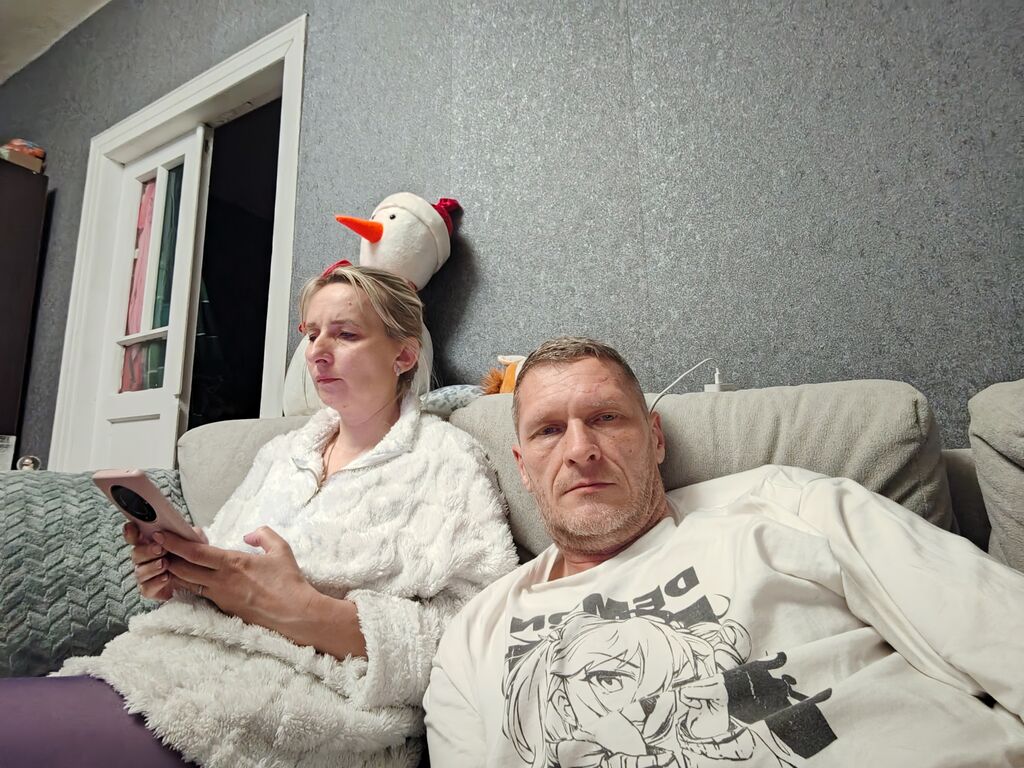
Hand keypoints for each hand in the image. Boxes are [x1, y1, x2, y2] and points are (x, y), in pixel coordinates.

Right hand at [124, 521, 206, 600]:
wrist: (200, 576)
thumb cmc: (193, 556)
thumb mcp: (193, 540)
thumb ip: (184, 533)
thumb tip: (175, 529)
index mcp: (152, 543)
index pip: (135, 536)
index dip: (131, 531)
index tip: (133, 527)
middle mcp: (146, 559)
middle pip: (135, 554)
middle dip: (146, 551)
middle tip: (160, 549)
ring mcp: (147, 575)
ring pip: (139, 572)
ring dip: (151, 567)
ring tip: (165, 564)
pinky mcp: (152, 590)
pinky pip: (146, 588)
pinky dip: (155, 582)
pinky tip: (166, 577)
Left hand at [155, 525, 317, 629]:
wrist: (294, 614)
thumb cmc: (289, 581)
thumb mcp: (281, 549)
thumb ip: (263, 535)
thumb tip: (248, 535)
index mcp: (233, 563)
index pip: (195, 552)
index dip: (174, 543)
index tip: (160, 534)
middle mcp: (221, 581)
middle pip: (183, 569)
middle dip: (166, 557)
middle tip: (156, 547)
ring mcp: (220, 597)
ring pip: (187, 584)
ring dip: (174, 573)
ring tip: (164, 562)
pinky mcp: (223, 609)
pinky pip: (200, 594)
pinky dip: (189, 585)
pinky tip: (185, 580)